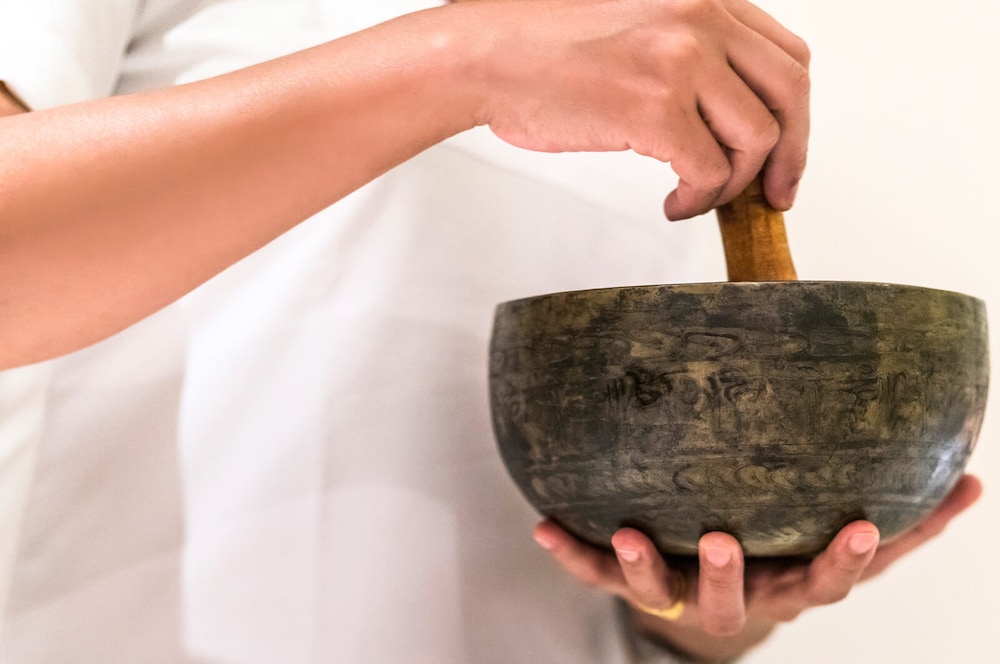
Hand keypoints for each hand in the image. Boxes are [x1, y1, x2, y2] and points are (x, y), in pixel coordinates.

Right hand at [459, 0, 809, 218]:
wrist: (485, 56)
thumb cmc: (542, 46)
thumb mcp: (638, 24)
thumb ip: (691, 52)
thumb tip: (729, 114)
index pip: (785, 56)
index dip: (793, 113)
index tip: (784, 150)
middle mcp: (701, 19)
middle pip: (789, 95)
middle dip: (790, 156)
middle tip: (775, 194)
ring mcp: (681, 62)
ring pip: (756, 140)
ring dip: (732, 185)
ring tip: (698, 198)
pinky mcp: (655, 110)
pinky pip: (709, 172)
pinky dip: (699, 201)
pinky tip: (675, 205)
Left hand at [533, 475, 982, 660]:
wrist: (716, 614)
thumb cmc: (785, 561)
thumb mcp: (839, 544)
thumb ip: (906, 519)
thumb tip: (974, 478)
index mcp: (791, 583)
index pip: (828, 577)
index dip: (848, 558)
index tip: (864, 524)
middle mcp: (737, 598)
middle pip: (737, 597)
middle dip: (730, 574)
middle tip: (722, 539)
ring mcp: (679, 596)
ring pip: (660, 589)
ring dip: (645, 564)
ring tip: (628, 533)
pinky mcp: (631, 587)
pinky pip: (595, 576)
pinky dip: (569, 553)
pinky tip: (539, 526)